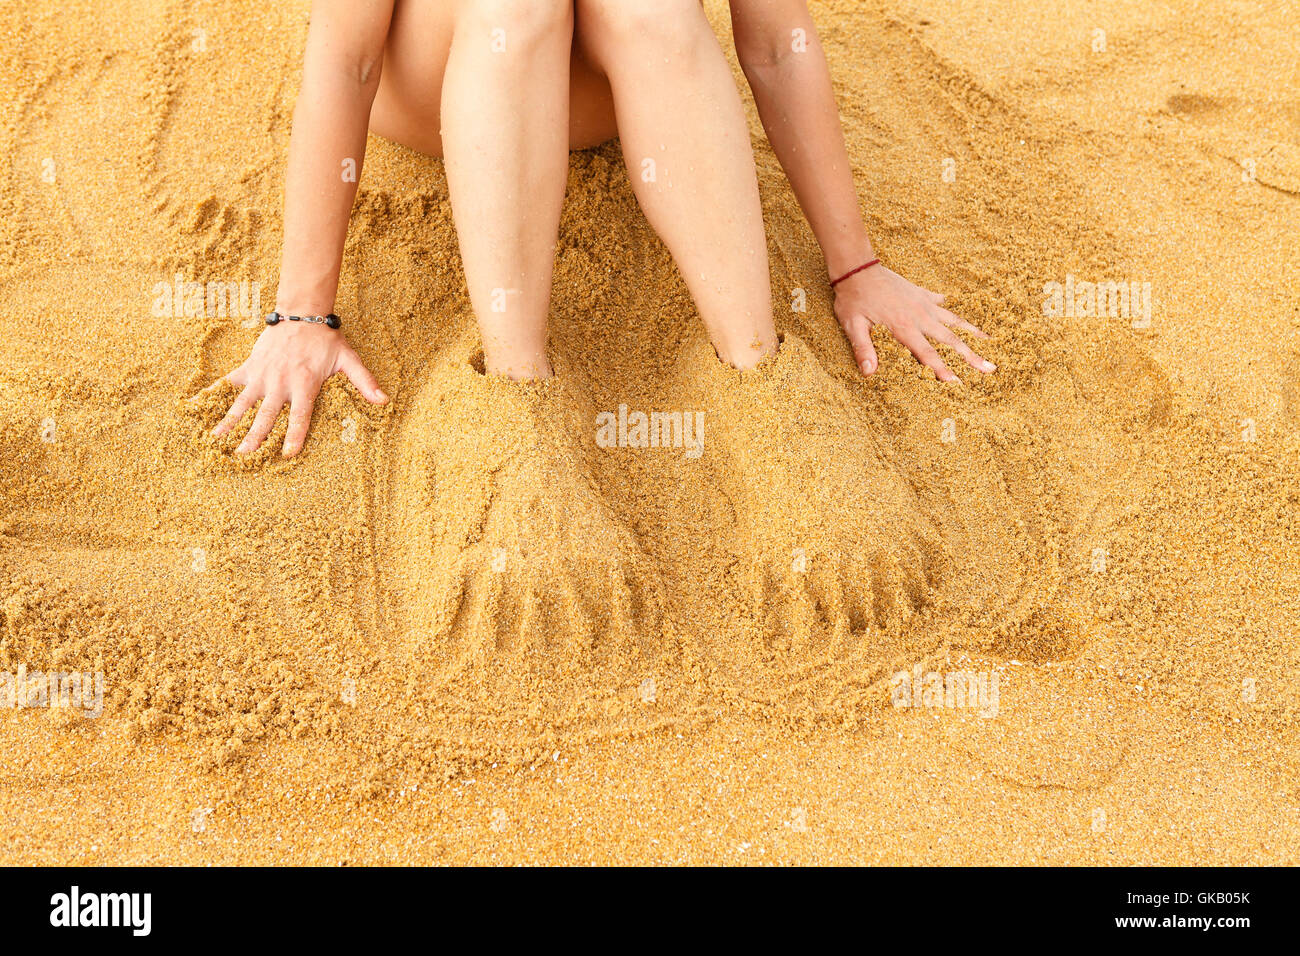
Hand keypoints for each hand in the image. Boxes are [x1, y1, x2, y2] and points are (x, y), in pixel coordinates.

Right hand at [207, 321, 387, 456]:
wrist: (301, 312)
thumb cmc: (326, 340)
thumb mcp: (349, 360)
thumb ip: (364, 382)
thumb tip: (384, 401)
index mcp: (304, 385)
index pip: (300, 417)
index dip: (294, 436)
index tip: (287, 455)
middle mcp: (280, 383)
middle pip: (266, 416)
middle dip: (255, 437)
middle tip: (243, 457)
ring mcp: (261, 376)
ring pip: (243, 403)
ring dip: (229, 422)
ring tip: (216, 441)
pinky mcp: (249, 367)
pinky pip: (228, 383)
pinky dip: (212, 394)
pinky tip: (196, 406)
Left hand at [832, 265, 994, 382]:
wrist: (857, 268)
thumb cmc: (853, 299)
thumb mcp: (853, 325)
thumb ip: (863, 348)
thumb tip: (869, 373)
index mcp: (904, 327)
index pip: (927, 354)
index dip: (942, 369)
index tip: (957, 383)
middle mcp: (920, 316)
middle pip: (950, 340)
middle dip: (971, 356)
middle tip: (990, 368)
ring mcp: (923, 303)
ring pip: (954, 321)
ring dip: (972, 333)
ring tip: (990, 342)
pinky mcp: (921, 294)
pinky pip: (942, 304)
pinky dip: (952, 312)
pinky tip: (962, 318)